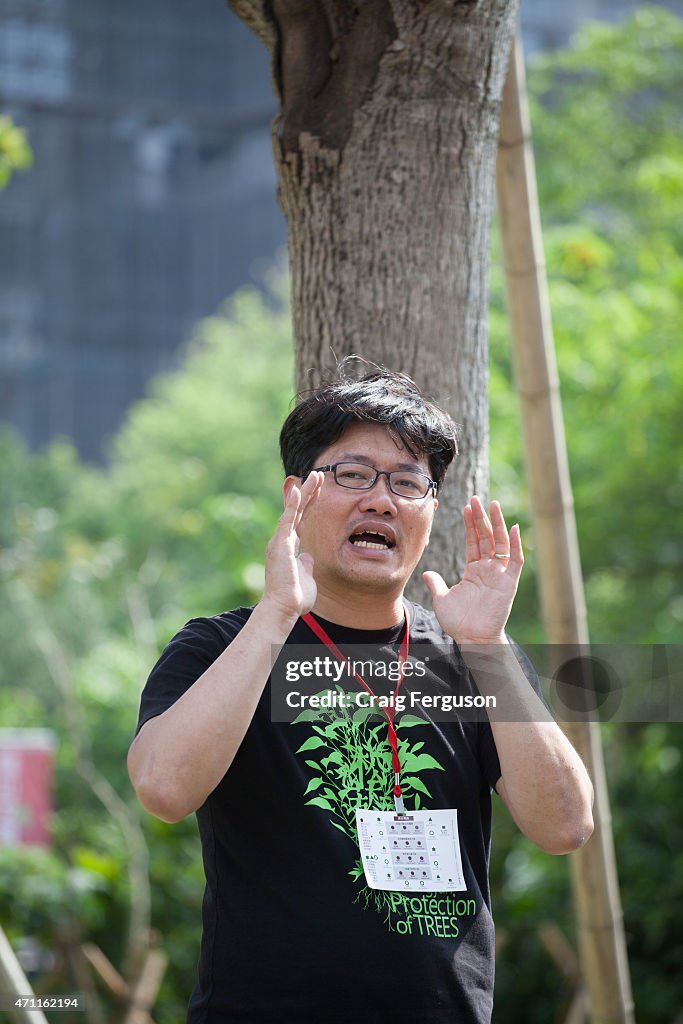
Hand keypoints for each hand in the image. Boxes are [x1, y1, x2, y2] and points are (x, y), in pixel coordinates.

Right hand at [261, 471, 323, 622]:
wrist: (283, 608)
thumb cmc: (294, 598)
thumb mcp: (306, 577)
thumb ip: (306, 565)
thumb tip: (308, 556)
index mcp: (289, 548)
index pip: (301, 520)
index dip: (309, 504)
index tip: (318, 490)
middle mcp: (283, 541)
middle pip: (299, 510)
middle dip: (309, 492)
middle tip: (318, 475)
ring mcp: (280, 541)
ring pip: (295, 511)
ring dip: (305, 492)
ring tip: (315, 475)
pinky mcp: (280, 544)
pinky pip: (288, 520)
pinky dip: (293, 504)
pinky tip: (299, 489)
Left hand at [423, 495, 523, 643]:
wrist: (472, 639)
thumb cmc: (458, 622)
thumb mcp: (441, 599)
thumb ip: (436, 584)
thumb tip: (426, 572)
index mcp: (473, 570)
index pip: (473, 541)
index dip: (470, 524)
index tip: (467, 507)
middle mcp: (488, 569)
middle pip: (486, 537)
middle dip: (482, 518)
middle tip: (477, 498)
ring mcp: (499, 575)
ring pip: (501, 544)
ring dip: (498, 524)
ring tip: (493, 504)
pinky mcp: (509, 583)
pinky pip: (515, 561)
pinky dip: (516, 545)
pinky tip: (514, 528)